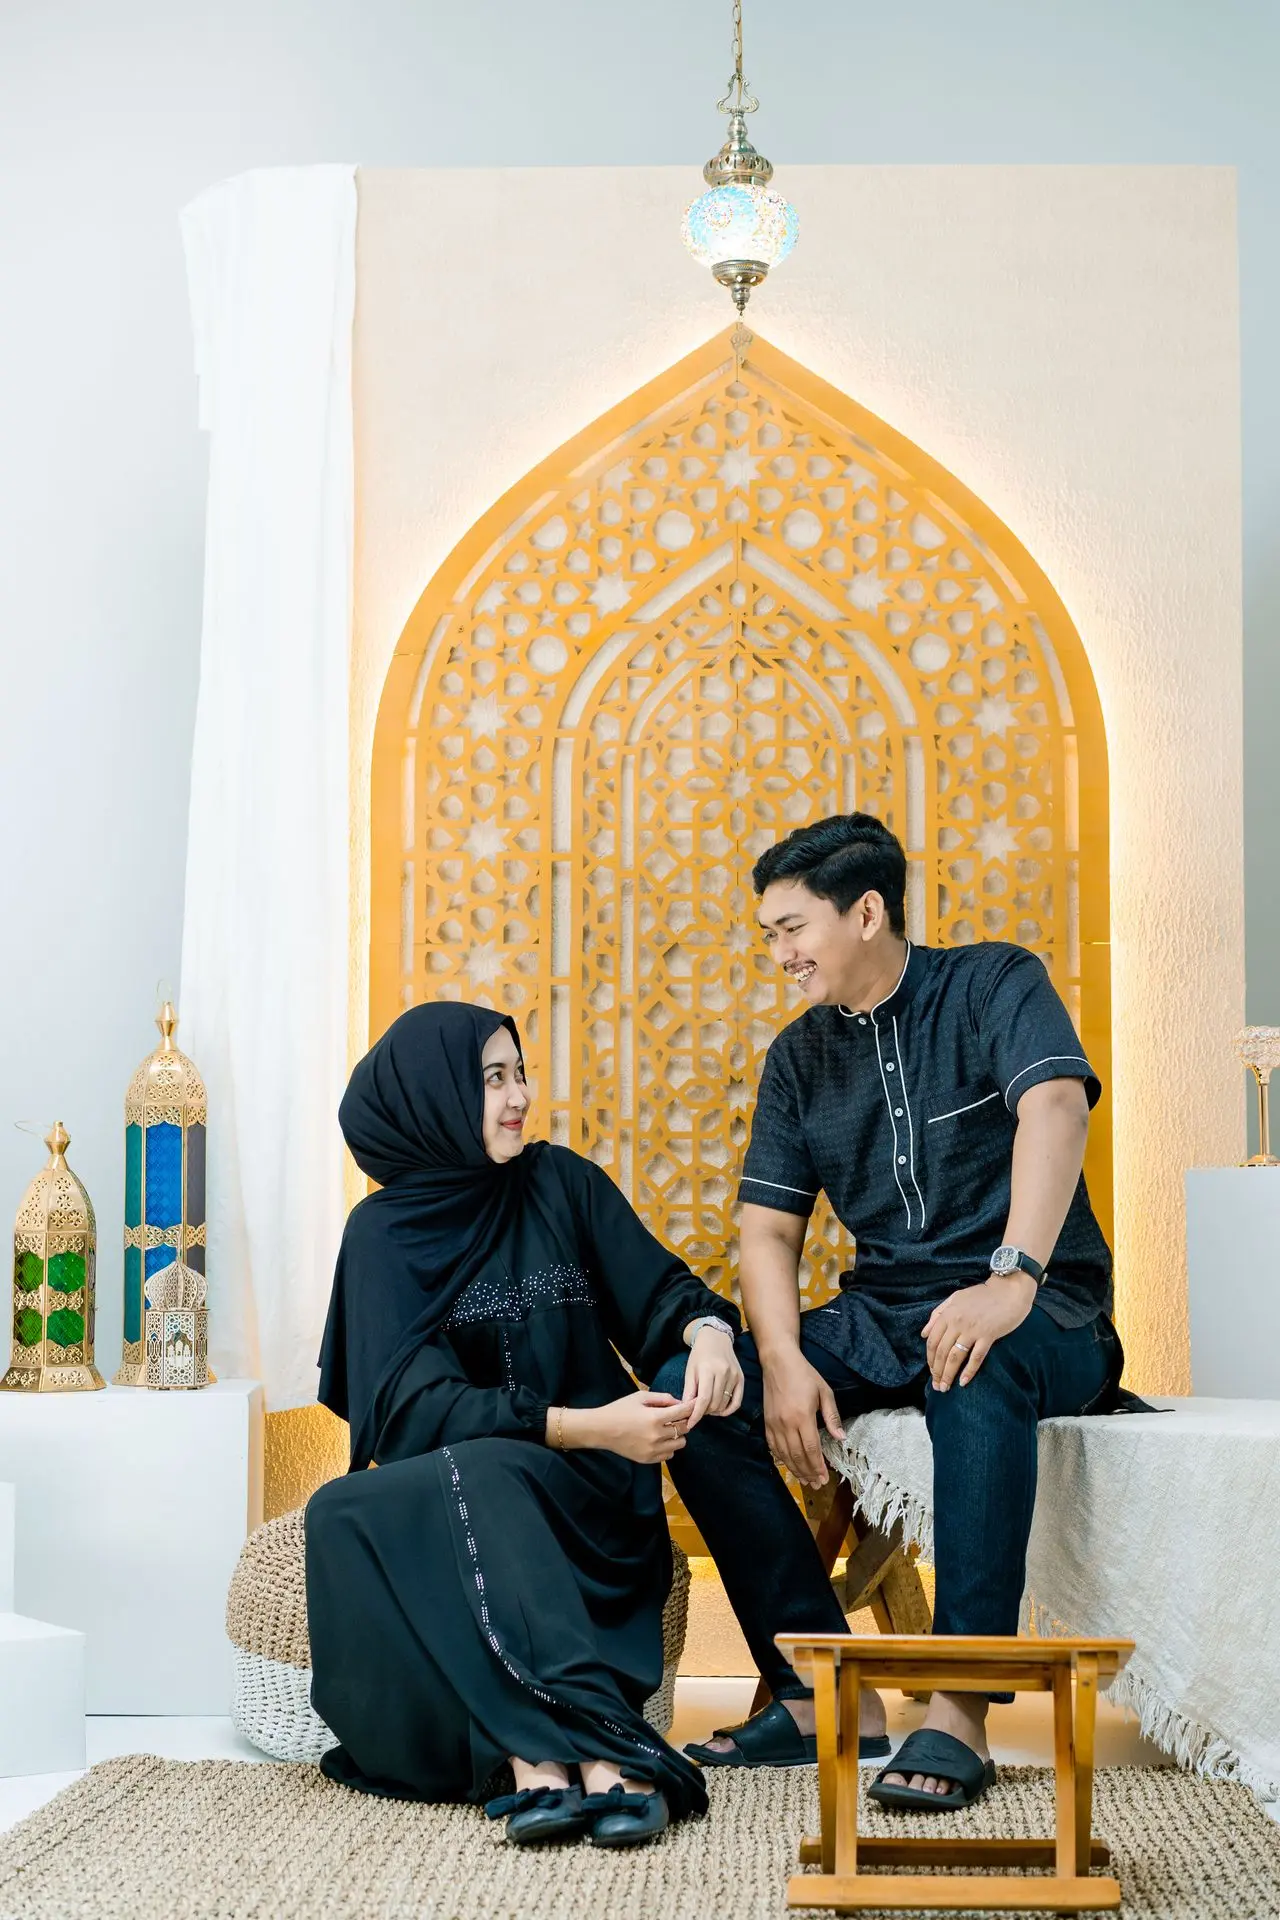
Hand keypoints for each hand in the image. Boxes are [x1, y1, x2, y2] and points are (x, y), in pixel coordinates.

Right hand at [590, 1390, 689, 1464]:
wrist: (601, 1429)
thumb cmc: (620, 1409)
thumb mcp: (640, 1397)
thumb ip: (662, 1398)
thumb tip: (678, 1402)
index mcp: (655, 1417)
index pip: (683, 1412)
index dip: (691, 1407)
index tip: (695, 1404)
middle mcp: (657, 1435)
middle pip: (685, 1429)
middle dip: (684, 1420)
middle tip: (677, 1416)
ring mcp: (653, 1450)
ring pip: (680, 1443)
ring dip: (678, 1435)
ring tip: (668, 1429)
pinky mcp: (648, 1459)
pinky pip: (669, 1455)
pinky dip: (669, 1447)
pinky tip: (660, 1440)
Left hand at [681, 1328, 743, 1430]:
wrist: (715, 1338)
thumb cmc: (699, 1355)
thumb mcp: (690, 1371)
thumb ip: (689, 1391)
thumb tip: (686, 1410)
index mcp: (708, 1370)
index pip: (703, 1399)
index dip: (696, 1415)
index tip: (690, 1424)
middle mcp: (723, 1373)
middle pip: (714, 1404)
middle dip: (704, 1412)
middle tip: (697, 1410)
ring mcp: (734, 1376)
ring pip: (724, 1404)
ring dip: (714, 1411)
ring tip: (706, 1407)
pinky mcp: (741, 1378)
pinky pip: (737, 1401)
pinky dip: (729, 1410)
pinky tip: (720, 1411)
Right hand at [761, 1346, 843, 1488]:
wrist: (778, 1361)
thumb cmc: (804, 1374)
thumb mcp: (824, 1392)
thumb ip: (832, 1416)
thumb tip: (841, 1438)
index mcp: (802, 1417)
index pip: (811, 1449)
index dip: (818, 1466)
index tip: (825, 1478)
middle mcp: (786, 1424)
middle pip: (798, 1456)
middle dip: (808, 1473)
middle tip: (817, 1484)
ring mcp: (774, 1424)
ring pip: (785, 1455)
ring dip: (796, 1470)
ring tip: (806, 1480)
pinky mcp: (766, 1423)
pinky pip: (773, 1447)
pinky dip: (782, 1459)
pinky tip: (790, 1465)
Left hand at [922, 1275, 1036, 1389]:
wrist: (1009, 1289)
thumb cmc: (983, 1294)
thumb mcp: (956, 1298)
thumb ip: (938, 1314)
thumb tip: (924, 1334)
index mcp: (948, 1314)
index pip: (933, 1341)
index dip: (930, 1359)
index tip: (931, 1371)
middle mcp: (957, 1323)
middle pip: (942, 1352)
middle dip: (937, 1371)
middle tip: (937, 1385)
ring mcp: (973, 1330)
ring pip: (955, 1357)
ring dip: (948, 1374)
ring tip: (945, 1387)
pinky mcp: (988, 1336)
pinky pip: (976, 1357)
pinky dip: (968, 1371)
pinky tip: (963, 1382)